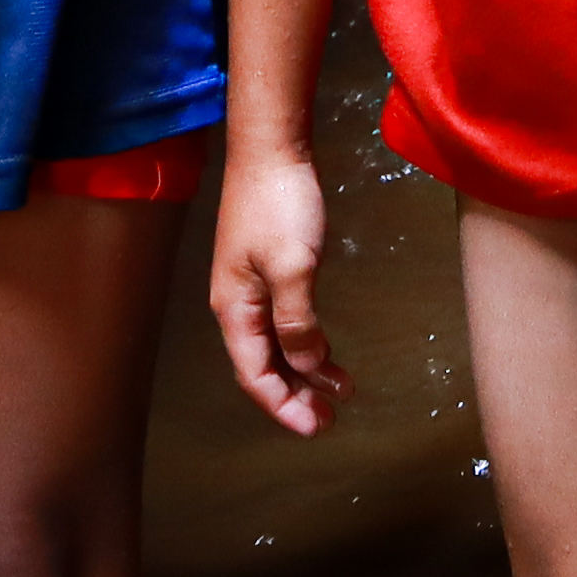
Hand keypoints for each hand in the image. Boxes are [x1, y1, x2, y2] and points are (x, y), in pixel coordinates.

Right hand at [207, 137, 347, 434]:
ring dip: (306, 370)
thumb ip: (297, 321)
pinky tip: (328, 353)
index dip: (282, 406)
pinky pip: (285, 321)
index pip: (255, 373)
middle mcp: (237, 304)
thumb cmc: (280, 204)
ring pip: (276, 345)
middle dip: (294, 396)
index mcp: (235, 308)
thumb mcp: (293, 266)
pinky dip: (307, 341)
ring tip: (341, 391)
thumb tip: (304, 364)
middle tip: (330, 420)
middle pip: (263, 365)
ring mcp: (251, 287)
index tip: (314, 428)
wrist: (272, 149)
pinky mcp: (268, 271)